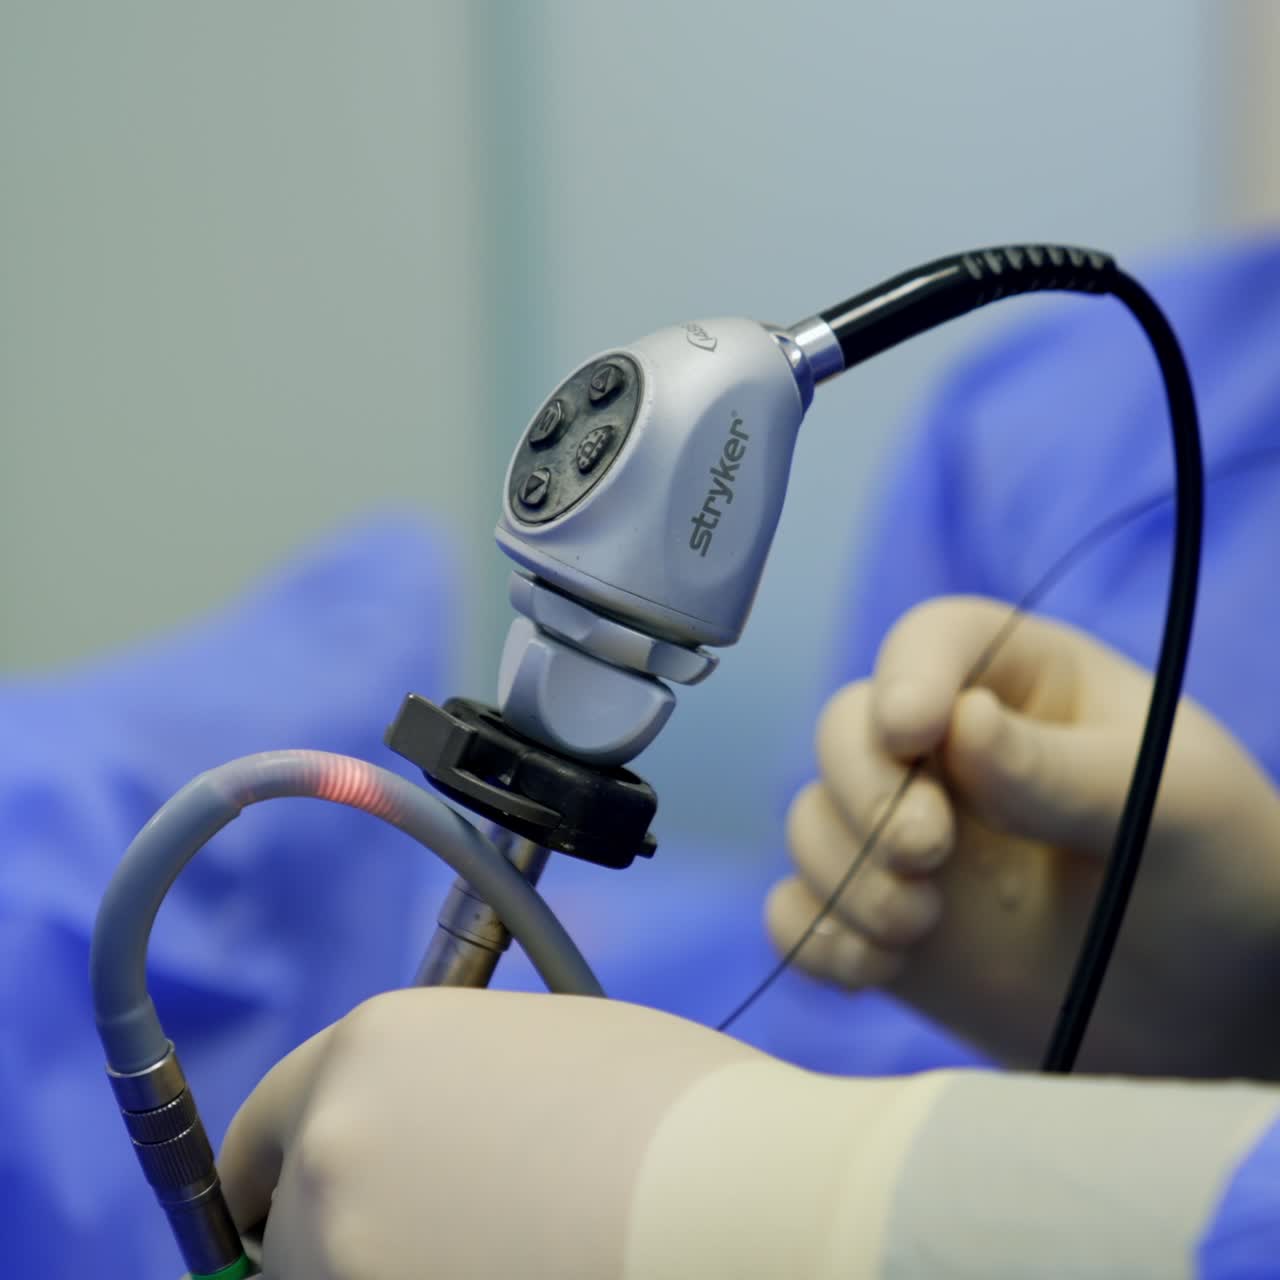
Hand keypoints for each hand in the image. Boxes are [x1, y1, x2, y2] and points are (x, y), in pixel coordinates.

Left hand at [217, 988, 761, 1278]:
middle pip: (282, 1220)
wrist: (729, 1192)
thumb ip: (442, 1091)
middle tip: (425, 1244)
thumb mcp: (529, 1053)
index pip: (258, 1128)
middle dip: (338, 1237)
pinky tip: (506, 1271)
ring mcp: (344, 1246)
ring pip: (321, 1277)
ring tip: (489, 1259)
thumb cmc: (662, 1103)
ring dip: (377, 1269)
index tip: (290, 1207)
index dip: (279, 1171)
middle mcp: (333, 1140)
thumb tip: (424, 1146)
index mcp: (370, 1046)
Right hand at [768, 595, 1279, 1076]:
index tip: (912, 735)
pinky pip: (800, 911)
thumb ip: (1061, 770)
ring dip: (846, 874)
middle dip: (865, 792)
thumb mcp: (1171, 807)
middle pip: (845, 729)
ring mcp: (908, 837)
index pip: (932, 642)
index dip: (905, 677)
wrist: (1209, 1014)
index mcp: (1022, 686)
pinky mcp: (882, 916)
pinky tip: (877, 967)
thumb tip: (959, 723)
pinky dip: (817, 936)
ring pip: (813, 819)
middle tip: (927, 853)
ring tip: (920, 928)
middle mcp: (947, 753)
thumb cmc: (1213, 877)